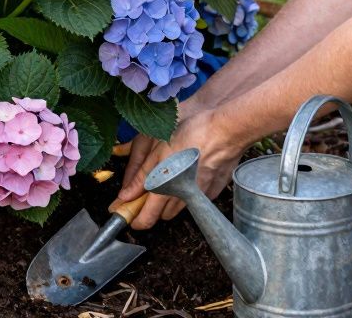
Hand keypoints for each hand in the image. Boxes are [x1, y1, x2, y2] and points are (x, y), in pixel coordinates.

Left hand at [110, 105, 243, 228]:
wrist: (225, 131)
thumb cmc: (191, 136)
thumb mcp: (158, 153)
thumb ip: (142, 178)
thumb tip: (126, 196)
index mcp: (168, 189)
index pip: (148, 217)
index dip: (136, 220)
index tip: (126, 215)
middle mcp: (185, 198)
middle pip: (163, 214)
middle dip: (152, 206)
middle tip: (145, 189)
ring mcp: (202, 196)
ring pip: (180, 207)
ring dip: (170, 199)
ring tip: (167, 177)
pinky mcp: (215, 190)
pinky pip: (196, 199)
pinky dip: (188, 192)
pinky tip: (187, 174)